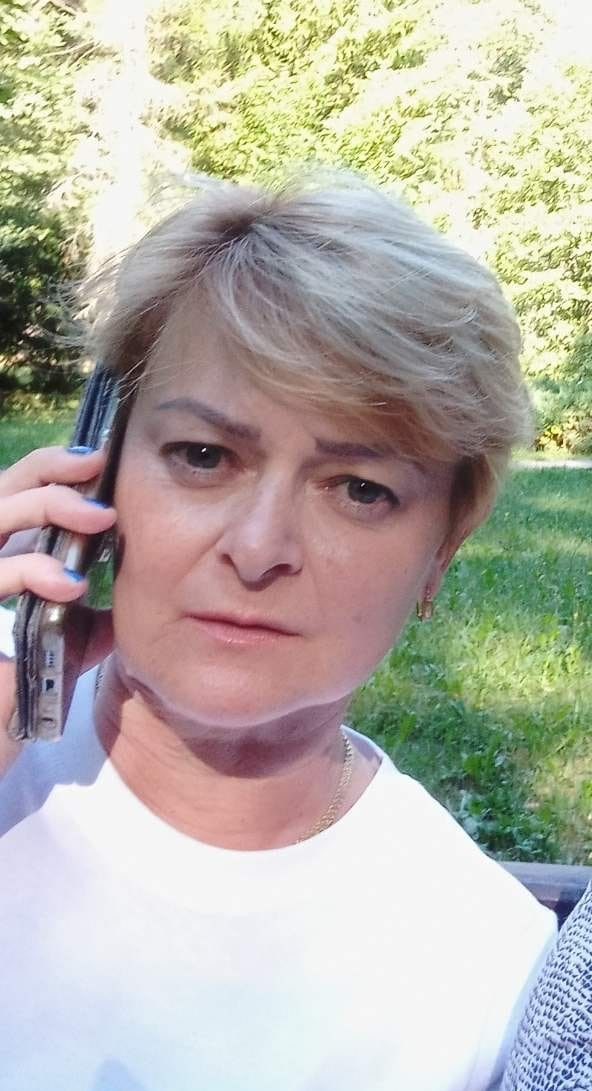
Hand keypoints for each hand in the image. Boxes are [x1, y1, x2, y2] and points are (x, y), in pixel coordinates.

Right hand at [0, 446, 116, 759]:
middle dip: (50, 471)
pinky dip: (33, 571)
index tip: (99, 459)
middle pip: (0, 489)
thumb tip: (144, 584)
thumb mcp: (70, 639)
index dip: (52, 467)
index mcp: (2, 557)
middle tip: (98, 470)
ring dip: (47, 507)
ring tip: (100, 519)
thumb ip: (96, 606)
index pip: (18, 490)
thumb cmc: (24, 689)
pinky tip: (70, 584)